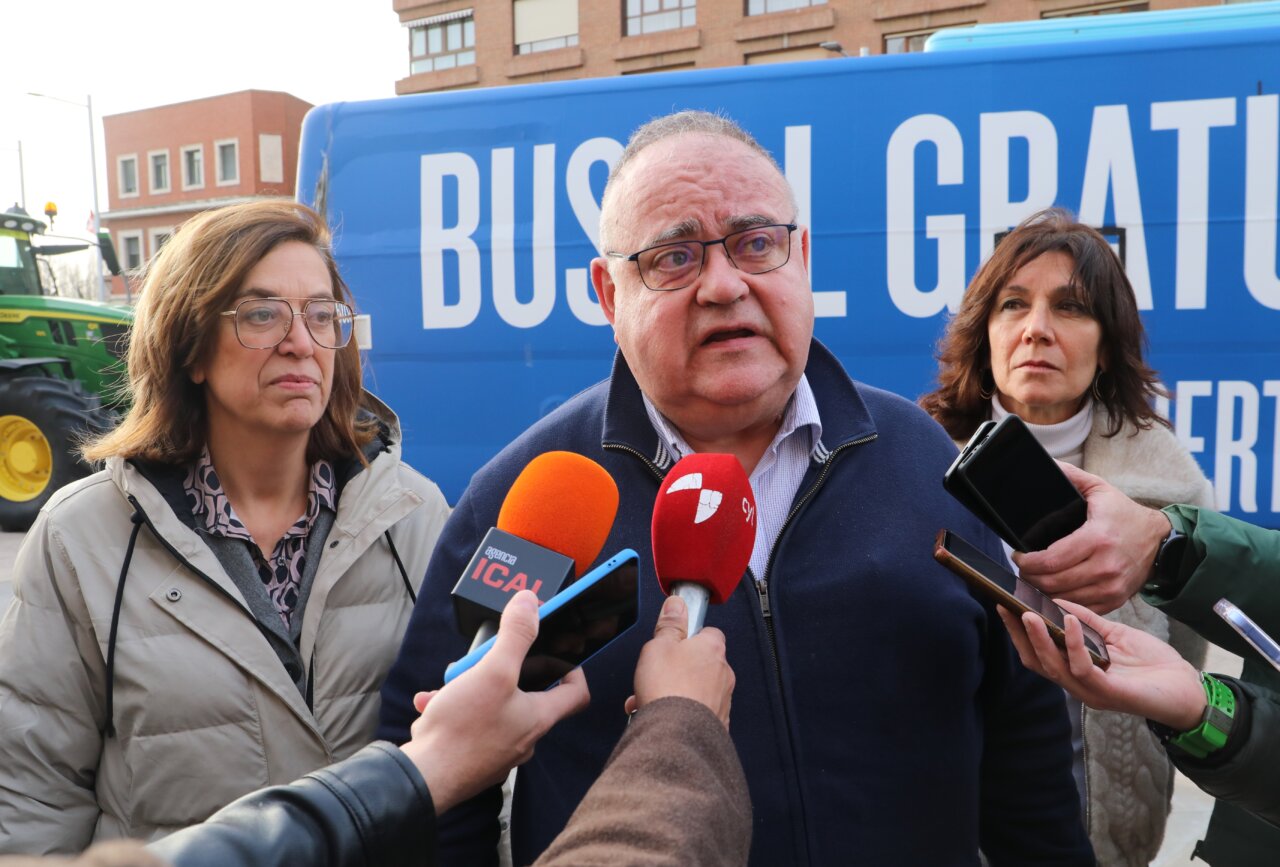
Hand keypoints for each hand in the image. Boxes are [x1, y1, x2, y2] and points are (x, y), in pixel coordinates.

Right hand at [399, 590, 589, 812]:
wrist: (423, 779)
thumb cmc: (462, 731)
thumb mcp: (492, 671)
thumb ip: (515, 635)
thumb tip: (530, 602)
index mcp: (538, 718)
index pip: (577, 693)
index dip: (572, 668)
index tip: (557, 652)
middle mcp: (523, 738)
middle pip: (529, 695)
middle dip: (506, 670)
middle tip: (487, 660)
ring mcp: (497, 750)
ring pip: (493, 707)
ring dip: (473, 688)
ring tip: (452, 683)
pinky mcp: (472, 757)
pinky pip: (469, 725)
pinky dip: (453, 710)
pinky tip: (431, 705)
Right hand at [624, 595, 734, 727]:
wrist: (676, 735)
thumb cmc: (669, 689)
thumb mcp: (659, 646)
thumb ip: (669, 624)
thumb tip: (677, 605)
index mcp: (712, 648)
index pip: (709, 633)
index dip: (689, 637)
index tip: (673, 642)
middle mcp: (723, 673)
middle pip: (700, 664)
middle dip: (678, 670)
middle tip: (656, 675)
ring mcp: (723, 700)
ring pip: (697, 690)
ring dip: (676, 693)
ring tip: (651, 700)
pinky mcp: (718, 723)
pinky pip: (698, 712)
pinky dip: (682, 713)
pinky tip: (663, 717)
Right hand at [997, 599, 1205, 730]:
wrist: (1189, 688)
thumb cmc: (1154, 665)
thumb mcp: (1116, 635)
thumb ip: (1089, 621)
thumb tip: (1060, 601)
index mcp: (1076, 671)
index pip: (1037, 655)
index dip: (1018, 633)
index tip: (1005, 606)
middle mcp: (1078, 684)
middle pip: (1037, 663)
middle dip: (1019, 635)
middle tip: (1008, 608)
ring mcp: (1091, 691)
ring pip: (1054, 667)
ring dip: (1039, 639)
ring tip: (1029, 614)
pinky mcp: (1109, 694)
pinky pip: (1083, 668)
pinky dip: (1073, 644)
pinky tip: (1069, 622)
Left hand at [1013, 461, 1171, 614]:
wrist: (1161, 540)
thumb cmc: (1125, 515)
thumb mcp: (1100, 489)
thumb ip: (1072, 476)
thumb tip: (1047, 465)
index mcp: (1098, 538)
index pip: (1051, 560)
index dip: (1027, 561)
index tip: (1018, 555)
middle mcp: (1106, 567)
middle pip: (1053, 583)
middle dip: (1030, 577)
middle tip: (1023, 568)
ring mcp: (1112, 587)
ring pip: (1064, 599)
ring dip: (1043, 592)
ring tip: (1034, 579)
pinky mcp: (1115, 600)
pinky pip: (1080, 610)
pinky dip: (1062, 603)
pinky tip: (1053, 592)